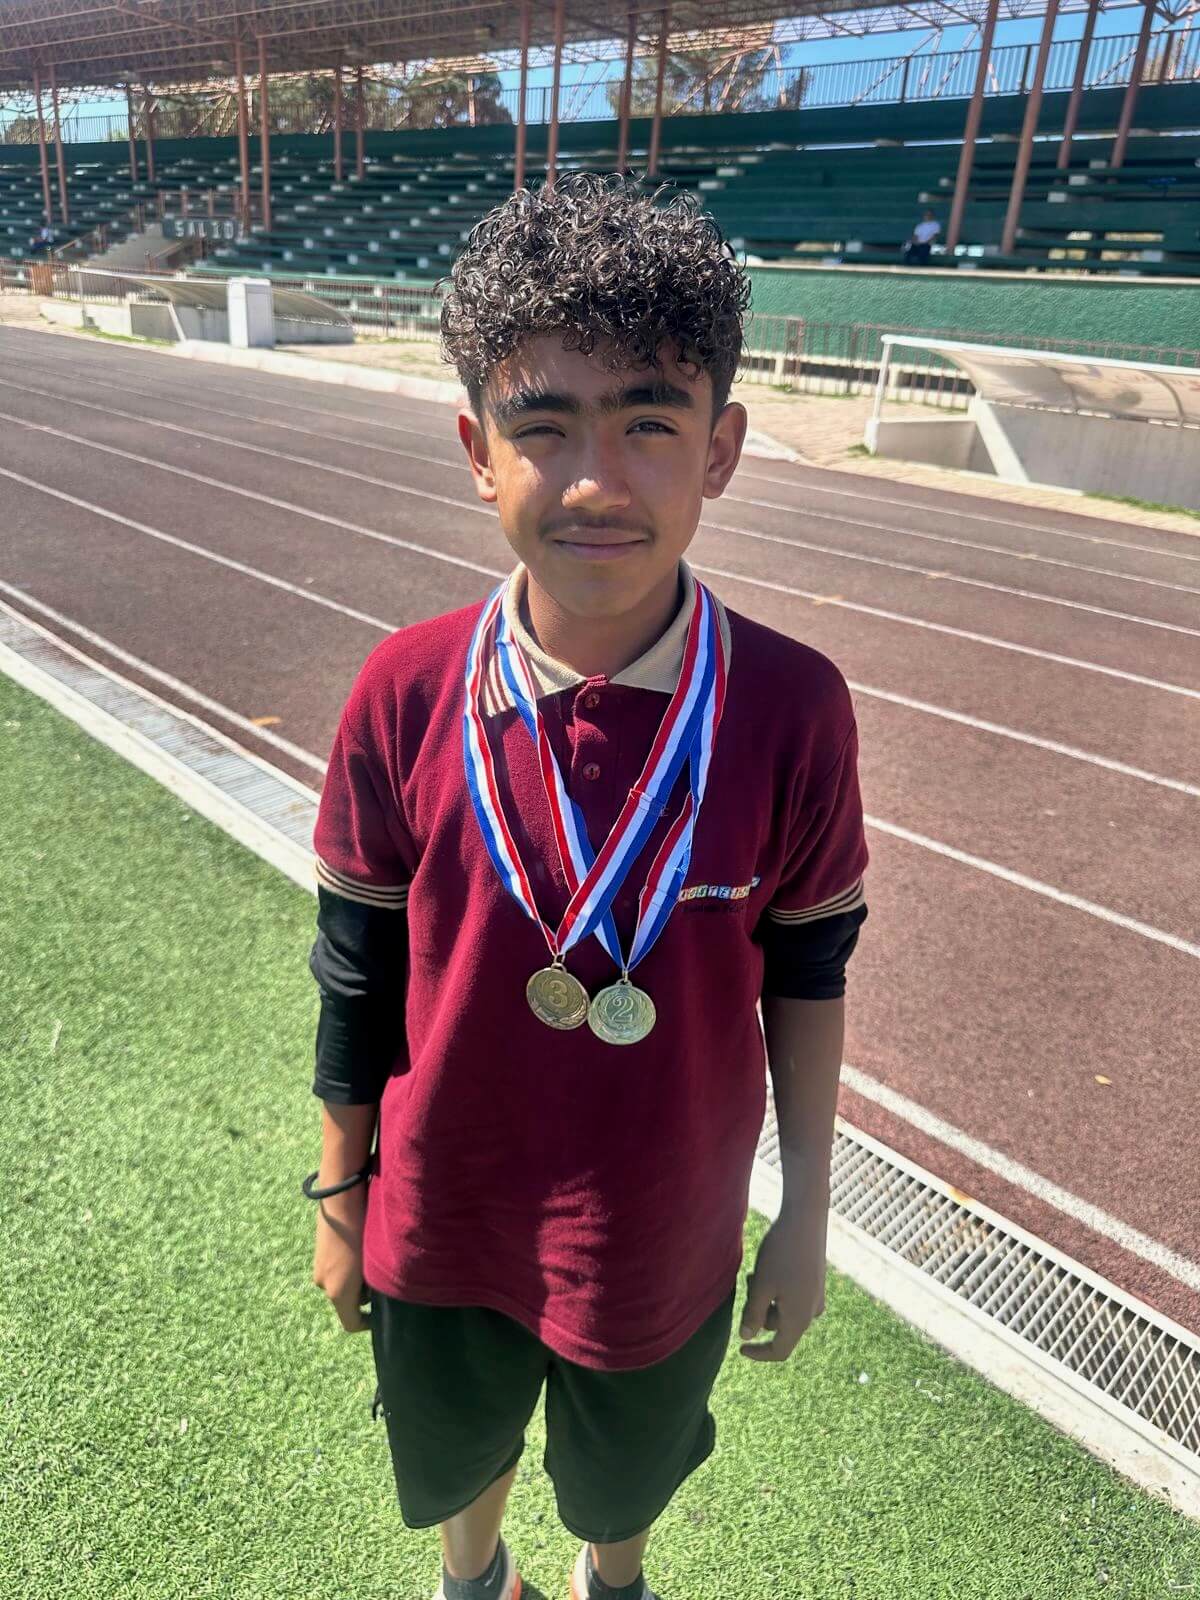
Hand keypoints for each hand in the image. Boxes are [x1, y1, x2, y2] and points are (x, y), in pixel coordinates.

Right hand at [311, 1180, 371, 1332]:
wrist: (340, 1195)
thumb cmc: (362, 1228)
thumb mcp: (374, 1260)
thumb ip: (376, 1283)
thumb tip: (382, 1291)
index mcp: (338, 1292)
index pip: (352, 1323)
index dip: (369, 1323)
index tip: (384, 1314)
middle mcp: (324, 1284)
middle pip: (347, 1302)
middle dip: (365, 1296)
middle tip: (384, 1280)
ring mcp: (319, 1266)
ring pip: (342, 1284)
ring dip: (357, 1280)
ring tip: (375, 1260)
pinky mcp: (318, 1251)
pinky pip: (336, 1268)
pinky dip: (348, 1266)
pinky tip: (363, 1246)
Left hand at [739, 1205, 827, 1361]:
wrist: (806, 1218)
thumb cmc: (781, 1253)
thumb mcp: (761, 1285)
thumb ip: (753, 1314)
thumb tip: (746, 1337)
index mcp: (799, 1319)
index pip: (779, 1350)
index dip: (758, 1353)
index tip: (739, 1349)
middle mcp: (812, 1311)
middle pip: (779, 1327)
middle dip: (759, 1312)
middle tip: (748, 1281)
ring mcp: (816, 1296)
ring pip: (784, 1310)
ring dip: (766, 1298)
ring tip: (757, 1271)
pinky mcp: (816, 1282)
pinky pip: (793, 1297)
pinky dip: (777, 1290)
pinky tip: (770, 1268)